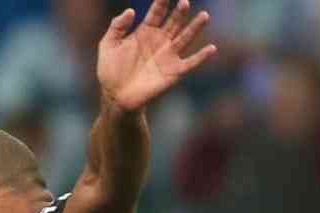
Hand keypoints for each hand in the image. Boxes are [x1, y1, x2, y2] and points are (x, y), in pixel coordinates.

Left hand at [97, 1, 215, 112]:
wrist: (115, 97)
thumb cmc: (110, 71)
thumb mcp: (108, 45)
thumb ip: (117, 26)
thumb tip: (131, 11)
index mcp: (145, 32)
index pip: (157, 12)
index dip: (162, 2)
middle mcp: (160, 41)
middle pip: (173, 22)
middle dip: (179, 12)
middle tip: (184, 2)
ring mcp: (168, 56)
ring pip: (185, 38)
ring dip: (195, 27)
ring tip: (204, 16)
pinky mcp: (174, 72)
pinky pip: (191, 63)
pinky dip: (201, 57)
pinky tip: (211, 48)